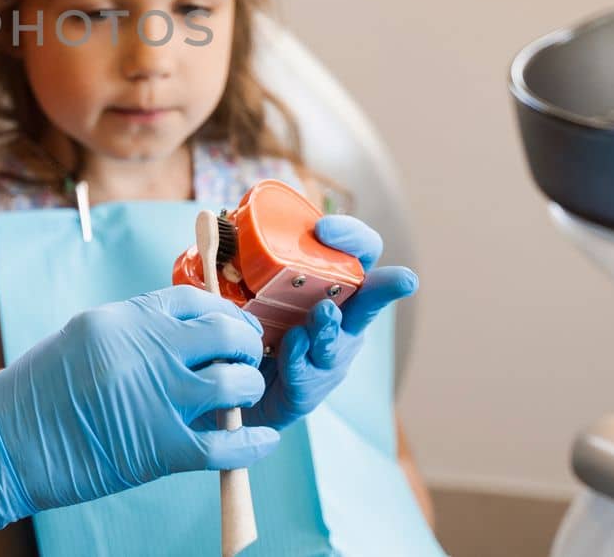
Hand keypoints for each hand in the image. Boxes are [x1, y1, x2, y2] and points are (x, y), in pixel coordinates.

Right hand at [0, 286, 278, 556]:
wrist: (0, 447)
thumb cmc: (33, 396)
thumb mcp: (79, 340)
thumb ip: (128, 333)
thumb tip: (175, 337)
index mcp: (120, 320)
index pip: (191, 298)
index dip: (221, 310)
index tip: (230, 324)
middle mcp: (142, 350)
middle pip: (224, 333)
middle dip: (246, 345)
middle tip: (249, 358)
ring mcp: (153, 398)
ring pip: (234, 384)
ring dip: (249, 389)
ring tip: (247, 396)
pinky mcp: (157, 449)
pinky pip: (225, 446)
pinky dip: (252, 446)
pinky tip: (261, 442)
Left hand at [241, 215, 417, 430]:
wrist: (224, 385)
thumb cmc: (242, 324)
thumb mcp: (238, 287)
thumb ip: (233, 260)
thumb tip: (212, 223)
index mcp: (329, 286)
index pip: (356, 253)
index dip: (351, 238)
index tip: (326, 229)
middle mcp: (339, 320)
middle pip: (371, 298)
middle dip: (387, 287)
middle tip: (401, 280)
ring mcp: (328, 357)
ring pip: (338, 340)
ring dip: (329, 326)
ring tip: (322, 313)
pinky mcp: (308, 389)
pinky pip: (306, 371)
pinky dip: (298, 357)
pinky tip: (290, 345)